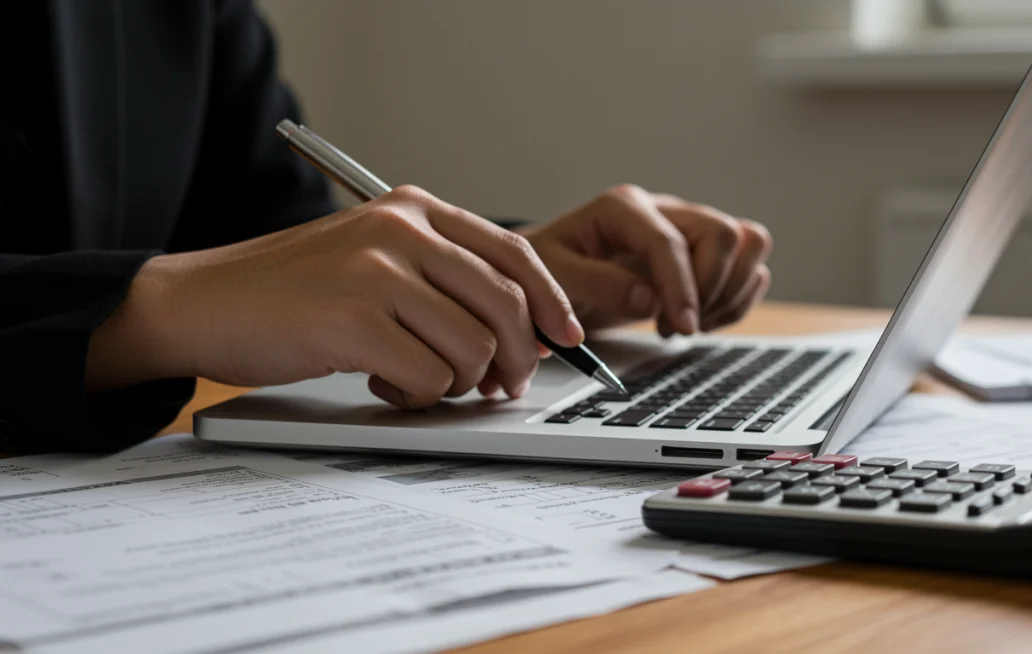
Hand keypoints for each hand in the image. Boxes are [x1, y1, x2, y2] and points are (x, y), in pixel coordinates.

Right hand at [86, 186, 582, 406]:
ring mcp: (376, 272)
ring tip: (413, 378)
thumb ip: (442, 279)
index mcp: (412, 209)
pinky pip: (430, 375)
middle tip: (500, 385)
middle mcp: (400, 230)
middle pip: (506, 304)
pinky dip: (416, 394)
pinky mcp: (352, 319)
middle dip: (517, 358)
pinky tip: (380, 383)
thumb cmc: (292, 293)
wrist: (200, 303)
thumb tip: (524, 331)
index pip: (514, 252)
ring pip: (474, 347)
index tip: (566, 337)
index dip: (551, 301)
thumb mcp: (374, 259)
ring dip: (457, 381)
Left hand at [523, 185, 771, 335]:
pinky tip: (699, 321)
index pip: (669, 240)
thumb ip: (597, 284)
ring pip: (748, 242)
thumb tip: (650, 298)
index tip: (680, 329)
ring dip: (730, 292)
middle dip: (711, 288)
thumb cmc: (547, 270)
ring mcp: (688, 228)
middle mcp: (663, 209)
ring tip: (688, 324)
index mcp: (622, 207)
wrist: (549, 273)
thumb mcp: (553, 276)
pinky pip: (749, 265)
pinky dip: (735, 299)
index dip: (681, 287)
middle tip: (677, 327)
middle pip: (724, 233)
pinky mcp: (703, 251)